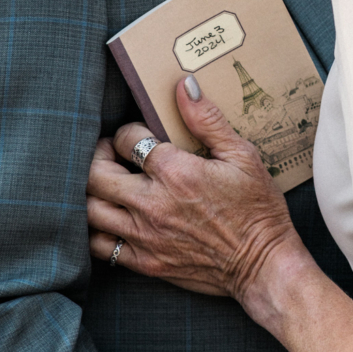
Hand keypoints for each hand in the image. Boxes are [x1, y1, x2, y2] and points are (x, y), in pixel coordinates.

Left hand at [87, 78, 300, 301]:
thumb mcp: (243, 155)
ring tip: (107, 183)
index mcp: (176, 172)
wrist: (263, 264)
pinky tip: (111, 218)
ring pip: (90, 211)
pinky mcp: (145, 263)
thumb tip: (185, 87)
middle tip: (111, 152)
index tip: (139, 134)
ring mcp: (145, 237)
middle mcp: (152, 204)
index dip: (129, 131)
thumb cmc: (257, 208)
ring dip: (92, 191)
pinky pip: (100, 247)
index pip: (129, 140)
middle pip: (95, 175)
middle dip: (99, 155)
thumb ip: (208, 120)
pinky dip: (96, 230)